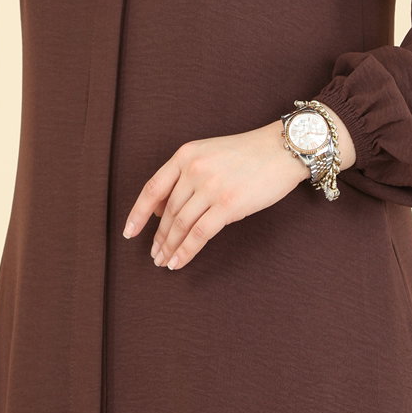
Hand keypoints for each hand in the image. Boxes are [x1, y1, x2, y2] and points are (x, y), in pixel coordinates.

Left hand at [122, 121, 308, 270]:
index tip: (129, 232)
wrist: (282, 149)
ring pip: (180, 225)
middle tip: (153, 254)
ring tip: (164, 262)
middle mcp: (194, 169)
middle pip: (168, 212)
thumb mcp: (209, 153)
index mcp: (186, 155)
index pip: (152, 188)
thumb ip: (185, 175)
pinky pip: (199, 234)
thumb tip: (161, 209)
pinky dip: (186, 252)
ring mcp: (211, 187)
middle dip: (158, 237)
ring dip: (169, 247)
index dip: (138, 213)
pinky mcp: (228, 205)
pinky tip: (178, 263)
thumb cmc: (248, 154)